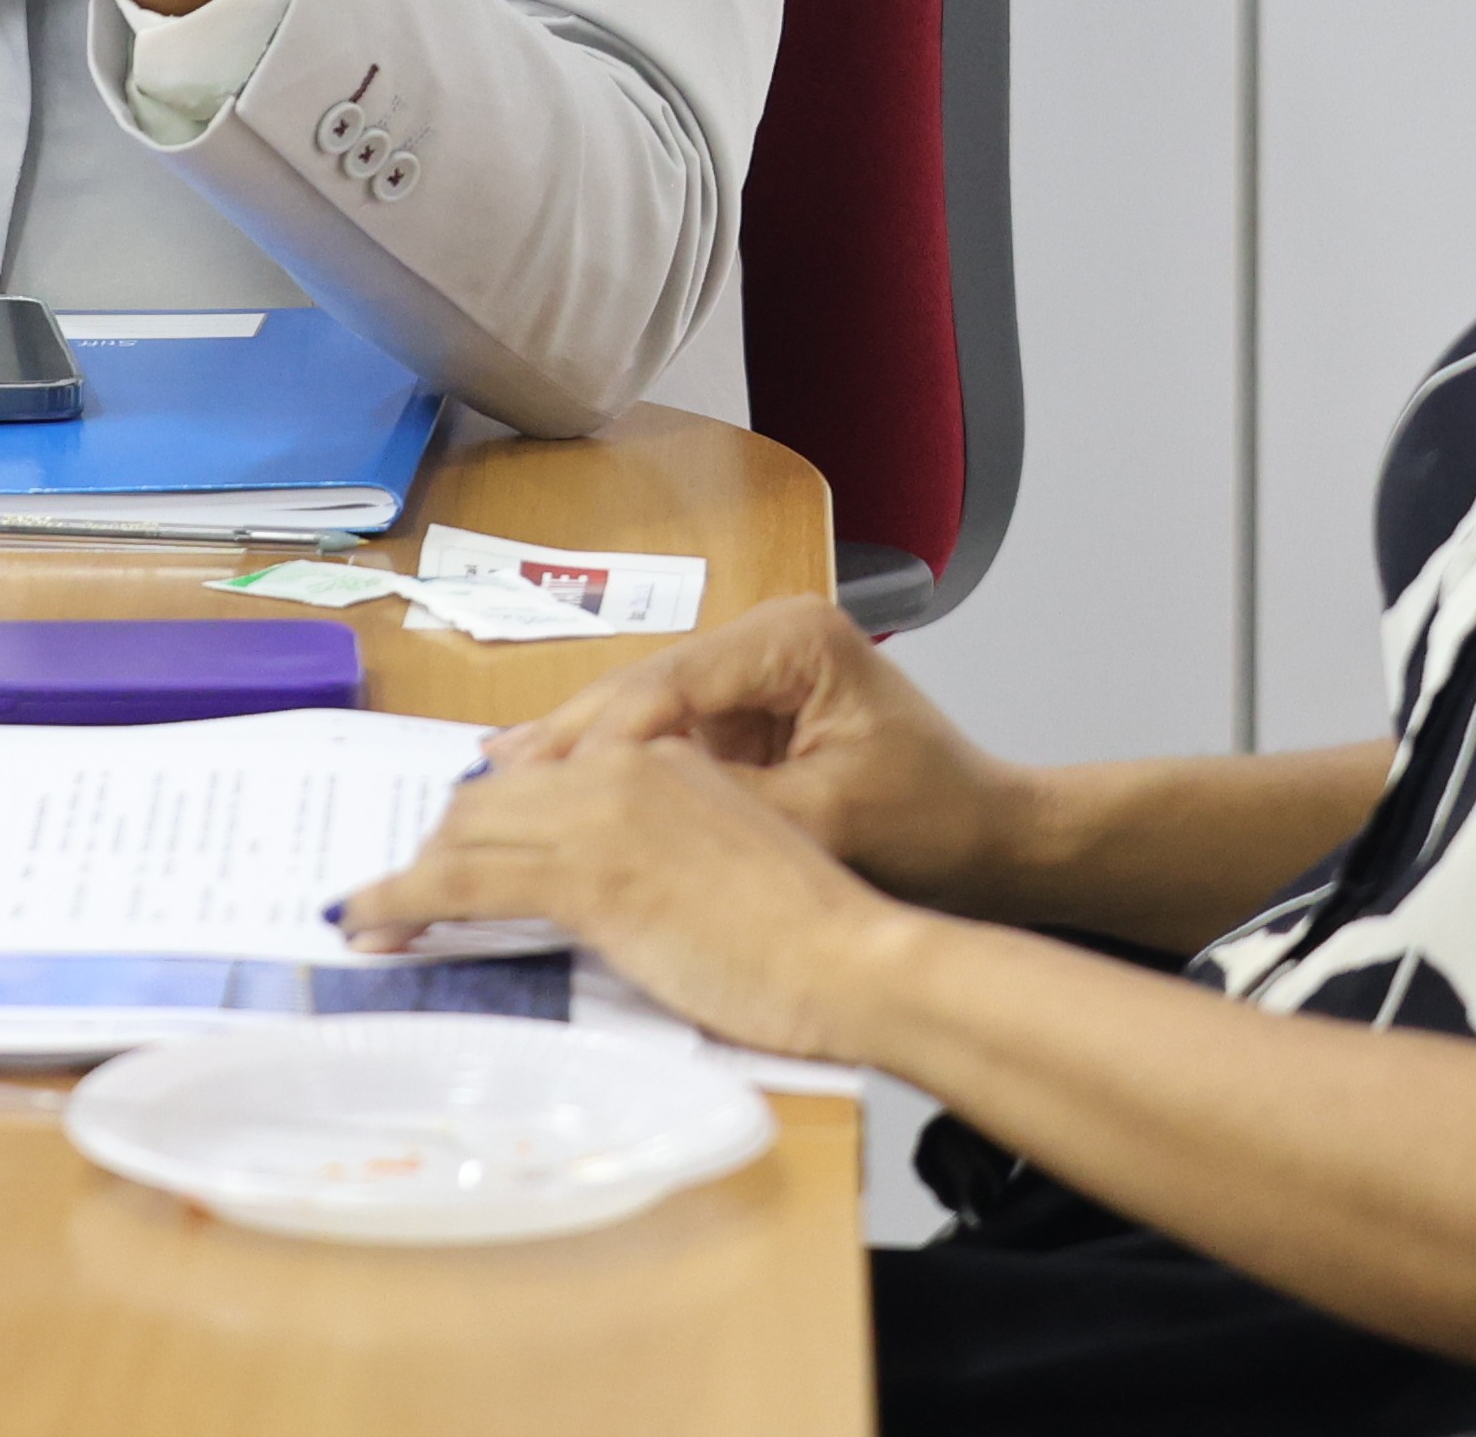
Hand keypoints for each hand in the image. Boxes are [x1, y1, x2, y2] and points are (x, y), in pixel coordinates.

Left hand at [335, 741, 924, 1066]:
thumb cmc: (808, 936)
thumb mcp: (726, 866)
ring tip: (366, 909)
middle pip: (495, 796)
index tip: (448, 847)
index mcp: (666, 756)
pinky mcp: (584, 874)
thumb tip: (601, 889)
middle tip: (396, 890)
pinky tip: (370, 920)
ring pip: (468, 831)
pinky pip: (463, 880)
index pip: (546, 774)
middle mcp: (625, 767)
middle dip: (439, 844)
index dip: (488, 815)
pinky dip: (401, 897)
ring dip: (406, 874)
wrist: (851, 959)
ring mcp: (601, 813)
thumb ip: (660, 854)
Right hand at [477, 600, 1047, 915]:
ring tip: (493, 792)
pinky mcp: (746, 714)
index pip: (670, 682)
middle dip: (568, 740)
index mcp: (794, 637)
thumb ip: (730, 810)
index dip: (600, 741)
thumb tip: (629, 817)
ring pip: (642, 710)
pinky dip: (611, 770)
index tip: (539, 791)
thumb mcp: (829, 817)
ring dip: (577, 755)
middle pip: (643, 685)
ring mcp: (753, 673)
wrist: (993, 838)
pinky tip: (551, 797)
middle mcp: (767, 636)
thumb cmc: (933, 822)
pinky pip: (662, 736)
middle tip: (483, 786)